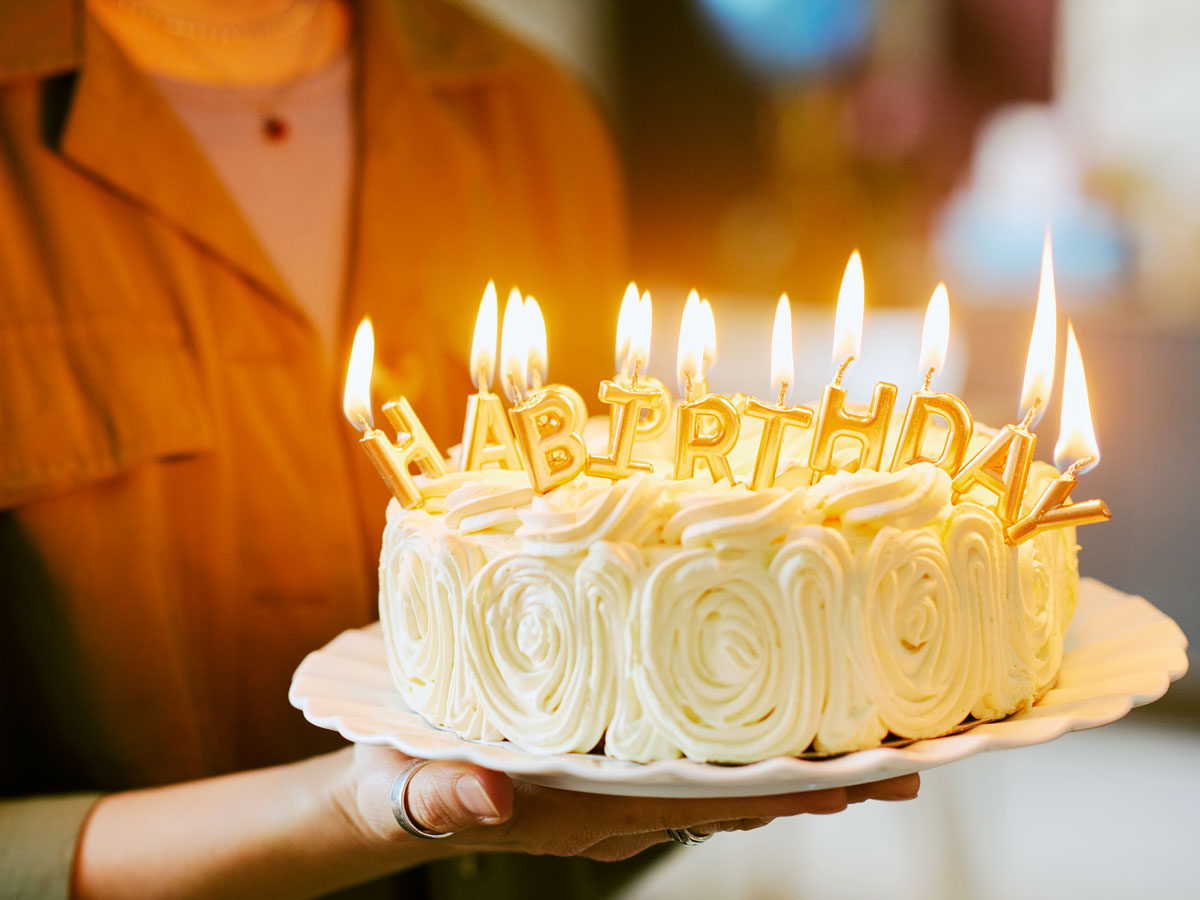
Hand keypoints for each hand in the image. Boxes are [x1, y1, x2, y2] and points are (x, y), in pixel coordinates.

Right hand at [338, 744, 918, 862]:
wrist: (377, 794)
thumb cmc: (396, 789)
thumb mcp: (409, 788)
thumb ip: (446, 792)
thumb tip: (490, 794)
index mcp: (588, 809)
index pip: (708, 804)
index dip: (786, 791)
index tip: (863, 777)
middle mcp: (618, 801)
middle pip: (739, 793)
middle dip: (822, 777)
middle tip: (907, 754)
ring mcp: (615, 782)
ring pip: (724, 774)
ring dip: (794, 756)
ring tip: (867, 733)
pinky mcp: (600, 757)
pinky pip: (689, 749)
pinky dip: (740, 733)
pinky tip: (768, 708)